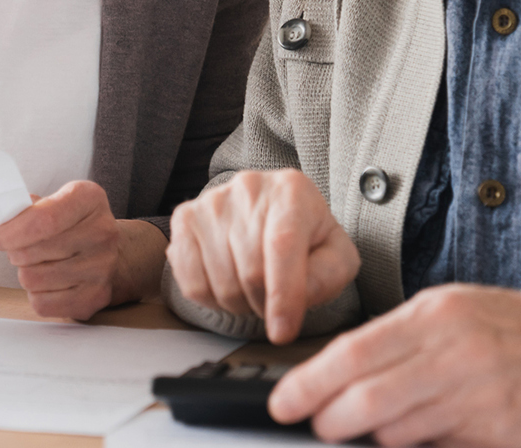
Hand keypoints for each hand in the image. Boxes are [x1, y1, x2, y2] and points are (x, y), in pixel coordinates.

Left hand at [0, 179, 165, 320]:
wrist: (114, 254)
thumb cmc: (74, 226)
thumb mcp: (57, 202)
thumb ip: (28, 209)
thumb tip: (1, 221)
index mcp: (89, 199)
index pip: (42, 219)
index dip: (10, 232)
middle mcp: (102, 232)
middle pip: (31, 251)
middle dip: (15, 253)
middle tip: (21, 250)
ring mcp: (102, 267)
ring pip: (32, 279)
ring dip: (27, 274)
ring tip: (40, 265)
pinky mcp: (95, 297)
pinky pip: (42, 303)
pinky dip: (37, 295)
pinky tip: (50, 283)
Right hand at [167, 168, 359, 342]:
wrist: (271, 211)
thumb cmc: (305, 236)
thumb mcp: (336, 254)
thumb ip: (328, 275)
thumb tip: (298, 298)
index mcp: (291, 191)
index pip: (282, 245)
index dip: (283, 295)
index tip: (283, 332)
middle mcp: (248, 188)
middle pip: (251, 272)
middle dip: (265, 304)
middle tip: (273, 301)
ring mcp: (212, 202)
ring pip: (221, 283)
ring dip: (240, 304)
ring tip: (252, 289)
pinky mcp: (185, 219)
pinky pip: (191, 282)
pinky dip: (211, 300)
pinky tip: (227, 284)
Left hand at [269, 284, 520, 446]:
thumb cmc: (498, 328)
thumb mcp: (442, 310)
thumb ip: (391, 339)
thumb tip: (334, 374)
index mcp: (434, 318)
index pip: (354, 354)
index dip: (310, 384)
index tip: (284, 402)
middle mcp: (454, 357)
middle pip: (368, 401)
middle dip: (331, 420)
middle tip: (319, 425)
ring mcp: (477, 400)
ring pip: (396, 434)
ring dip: (374, 436)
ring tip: (377, 425)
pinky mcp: (496, 437)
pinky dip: (417, 446)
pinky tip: (421, 432)